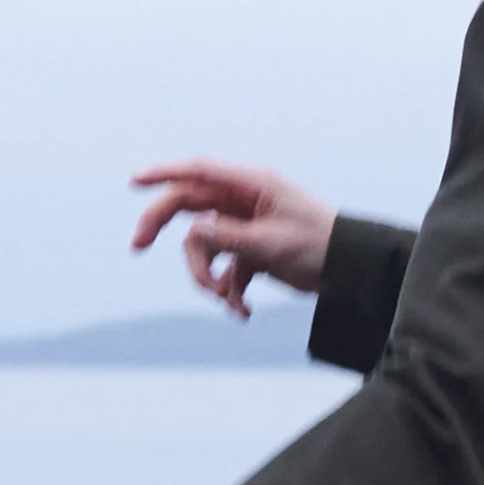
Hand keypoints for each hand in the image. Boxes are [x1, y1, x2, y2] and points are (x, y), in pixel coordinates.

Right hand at [130, 156, 335, 316]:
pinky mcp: (251, 253)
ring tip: (226, 298)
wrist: (349, 273)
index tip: (134, 182)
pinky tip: (244, 312)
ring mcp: (245, 227)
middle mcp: (244, 201)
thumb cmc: (319, 246)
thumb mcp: (269, 243)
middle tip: (136, 247)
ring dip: (207, 276)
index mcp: (251, 185)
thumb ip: (226, 236)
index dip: (163, 174)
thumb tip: (191, 232)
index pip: (198, 172)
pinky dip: (230, 292)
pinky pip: (225, 270)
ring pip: (203, 246)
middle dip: (162, 227)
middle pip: (188, 206)